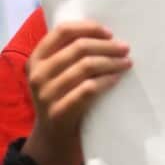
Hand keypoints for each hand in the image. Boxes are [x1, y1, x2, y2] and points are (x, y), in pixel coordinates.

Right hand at [24, 21, 130, 164]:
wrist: (54, 135)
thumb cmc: (64, 95)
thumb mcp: (59, 72)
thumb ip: (71, 54)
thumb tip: (108, 34)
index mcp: (37, 58)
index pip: (62, 31)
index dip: (89, 28)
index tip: (110, 32)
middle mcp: (38, 74)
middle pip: (79, 48)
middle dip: (108, 46)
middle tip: (126, 48)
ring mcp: (46, 94)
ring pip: (86, 66)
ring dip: (112, 62)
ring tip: (127, 63)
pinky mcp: (59, 111)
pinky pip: (88, 89)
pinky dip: (106, 81)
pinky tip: (117, 79)